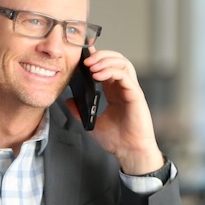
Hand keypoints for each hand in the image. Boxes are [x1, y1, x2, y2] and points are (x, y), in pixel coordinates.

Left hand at [68, 47, 164, 174]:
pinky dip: (111, 71)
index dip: (97, 57)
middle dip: (100, 55)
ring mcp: (131, 90)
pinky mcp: (136, 95)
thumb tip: (68, 100)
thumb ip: (80, 111)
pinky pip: (125, 76)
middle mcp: (124, 87)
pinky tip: (98, 75)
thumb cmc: (117, 140)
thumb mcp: (92, 122)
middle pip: (116, 59)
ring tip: (91, 66)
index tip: (83, 52)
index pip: (107, 66)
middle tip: (85, 60)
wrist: (129, 152)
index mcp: (115, 91)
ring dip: (105, 60)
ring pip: (122, 63)